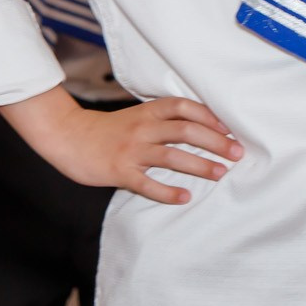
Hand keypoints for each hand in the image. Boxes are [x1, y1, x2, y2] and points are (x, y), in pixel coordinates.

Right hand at [1, 87, 241, 204]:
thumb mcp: (137, 116)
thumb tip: (202, 127)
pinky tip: (185, 198)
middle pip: (186, 131)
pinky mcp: (119, 172)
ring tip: (220, 174)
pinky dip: (167, 192)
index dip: (210, 116)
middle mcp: (142, 129)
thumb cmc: (109, 129)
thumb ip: (163, 119)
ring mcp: (131, 151)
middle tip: (237, 153)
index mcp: (148, 112)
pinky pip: (147, 184)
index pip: (185, 108)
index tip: (230, 128)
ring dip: (199, 165)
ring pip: (172, 156)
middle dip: (215, 142)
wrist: (68, 137)